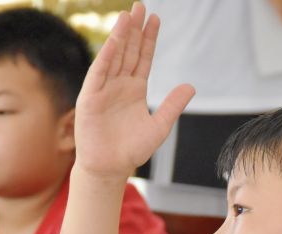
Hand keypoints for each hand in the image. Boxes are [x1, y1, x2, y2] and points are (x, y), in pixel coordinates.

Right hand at [74, 2, 194, 179]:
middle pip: (129, 51)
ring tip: (128, 15)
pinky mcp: (90, 98)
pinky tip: (114, 41)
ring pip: (114, 57)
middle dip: (135, 29)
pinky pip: (99, 73)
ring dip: (120, 36)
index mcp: (135, 89)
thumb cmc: (132, 150)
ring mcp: (104, 89)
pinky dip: (107, 57)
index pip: (143, 57)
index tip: (155, 19)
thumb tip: (191, 86)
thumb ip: (173, 105)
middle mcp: (119, 85)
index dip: (149, 39)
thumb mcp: (159, 126)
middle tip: (140, 6)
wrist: (110, 168)